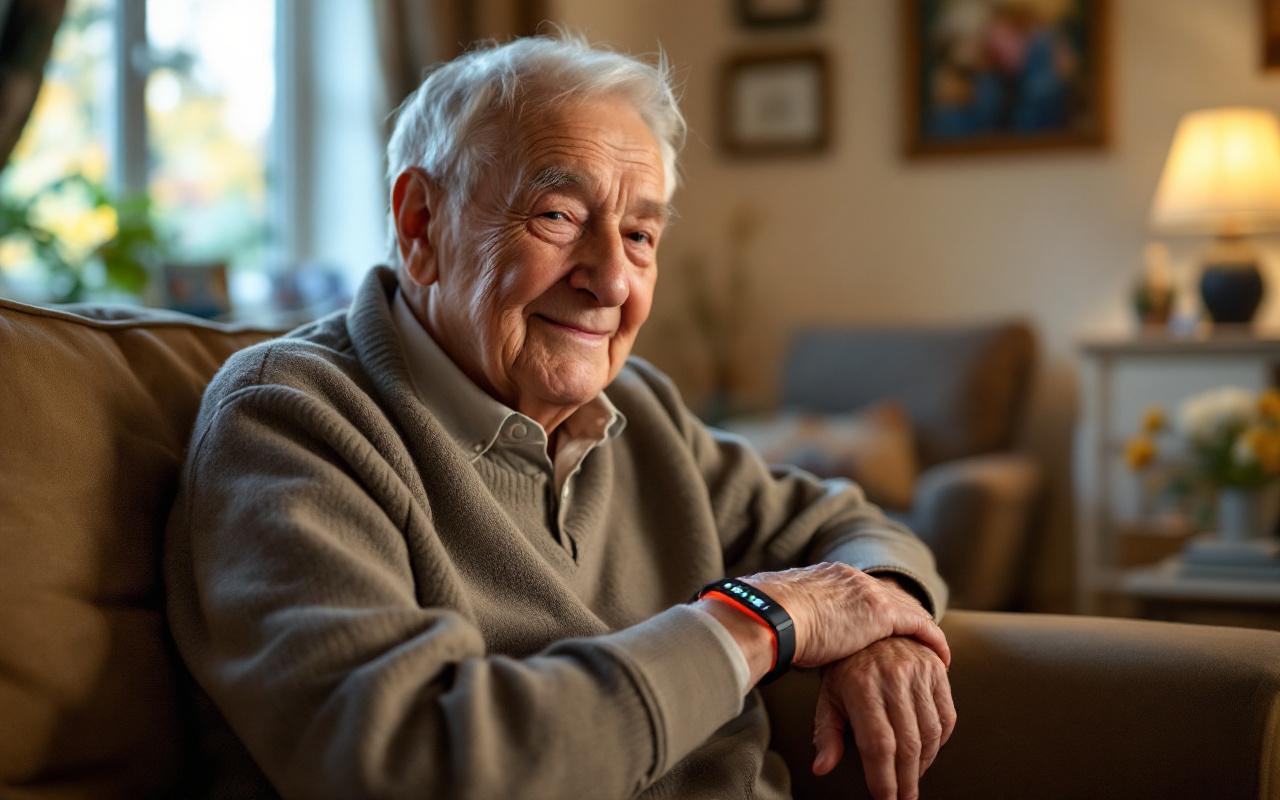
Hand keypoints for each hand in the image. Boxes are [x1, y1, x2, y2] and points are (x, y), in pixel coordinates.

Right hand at [740, 562, 949, 668]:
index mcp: (827, 576)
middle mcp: (852, 578)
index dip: (875, 607)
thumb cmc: (766, 620)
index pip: (860, 590)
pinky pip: (920, 626)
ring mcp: (869, 593)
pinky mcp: (882, 613)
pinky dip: (933, 641)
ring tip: (933, 650)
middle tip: (918, 635)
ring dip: (921, 630)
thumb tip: (776, 630)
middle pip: (889, 595)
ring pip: (908, 609)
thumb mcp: (781, 614)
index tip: (881, 623)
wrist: (771, 615)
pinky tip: (942, 658)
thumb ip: (789, 618)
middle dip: (904, 614)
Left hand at [811, 637, 955, 799]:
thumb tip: (822, 768)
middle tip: (904, 798)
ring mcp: (918, 671)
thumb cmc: (845, 667)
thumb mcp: (829, 696)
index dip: (884, 777)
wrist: (869, 625)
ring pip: (931, 733)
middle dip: (907, 780)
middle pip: (908, 743)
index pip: (878, 744)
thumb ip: (826, 733)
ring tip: (913, 777)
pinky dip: (941, 740)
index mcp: (861, 686)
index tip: (885, 799)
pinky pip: (947, 715)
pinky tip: (928, 751)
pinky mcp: (936, 670)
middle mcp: (892, 677)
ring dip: (925, 764)